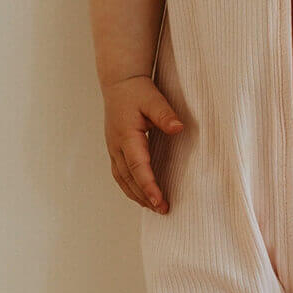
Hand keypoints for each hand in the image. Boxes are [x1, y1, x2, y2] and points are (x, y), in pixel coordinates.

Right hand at [101, 73, 184, 211]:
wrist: (119, 82)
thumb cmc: (137, 90)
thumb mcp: (154, 99)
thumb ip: (165, 114)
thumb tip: (179, 128)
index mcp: (126, 136)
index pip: (137, 166)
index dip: (148, 185)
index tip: (159, 201)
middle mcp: (116, 146)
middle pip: (129, 178)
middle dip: (144, 196)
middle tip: (163, 210)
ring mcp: (113, 148)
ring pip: (122, 179)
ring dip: (136, 195)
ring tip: (154, 208)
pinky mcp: (114, 149)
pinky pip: (120, 174)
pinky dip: (130, 187)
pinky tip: (141, 194)